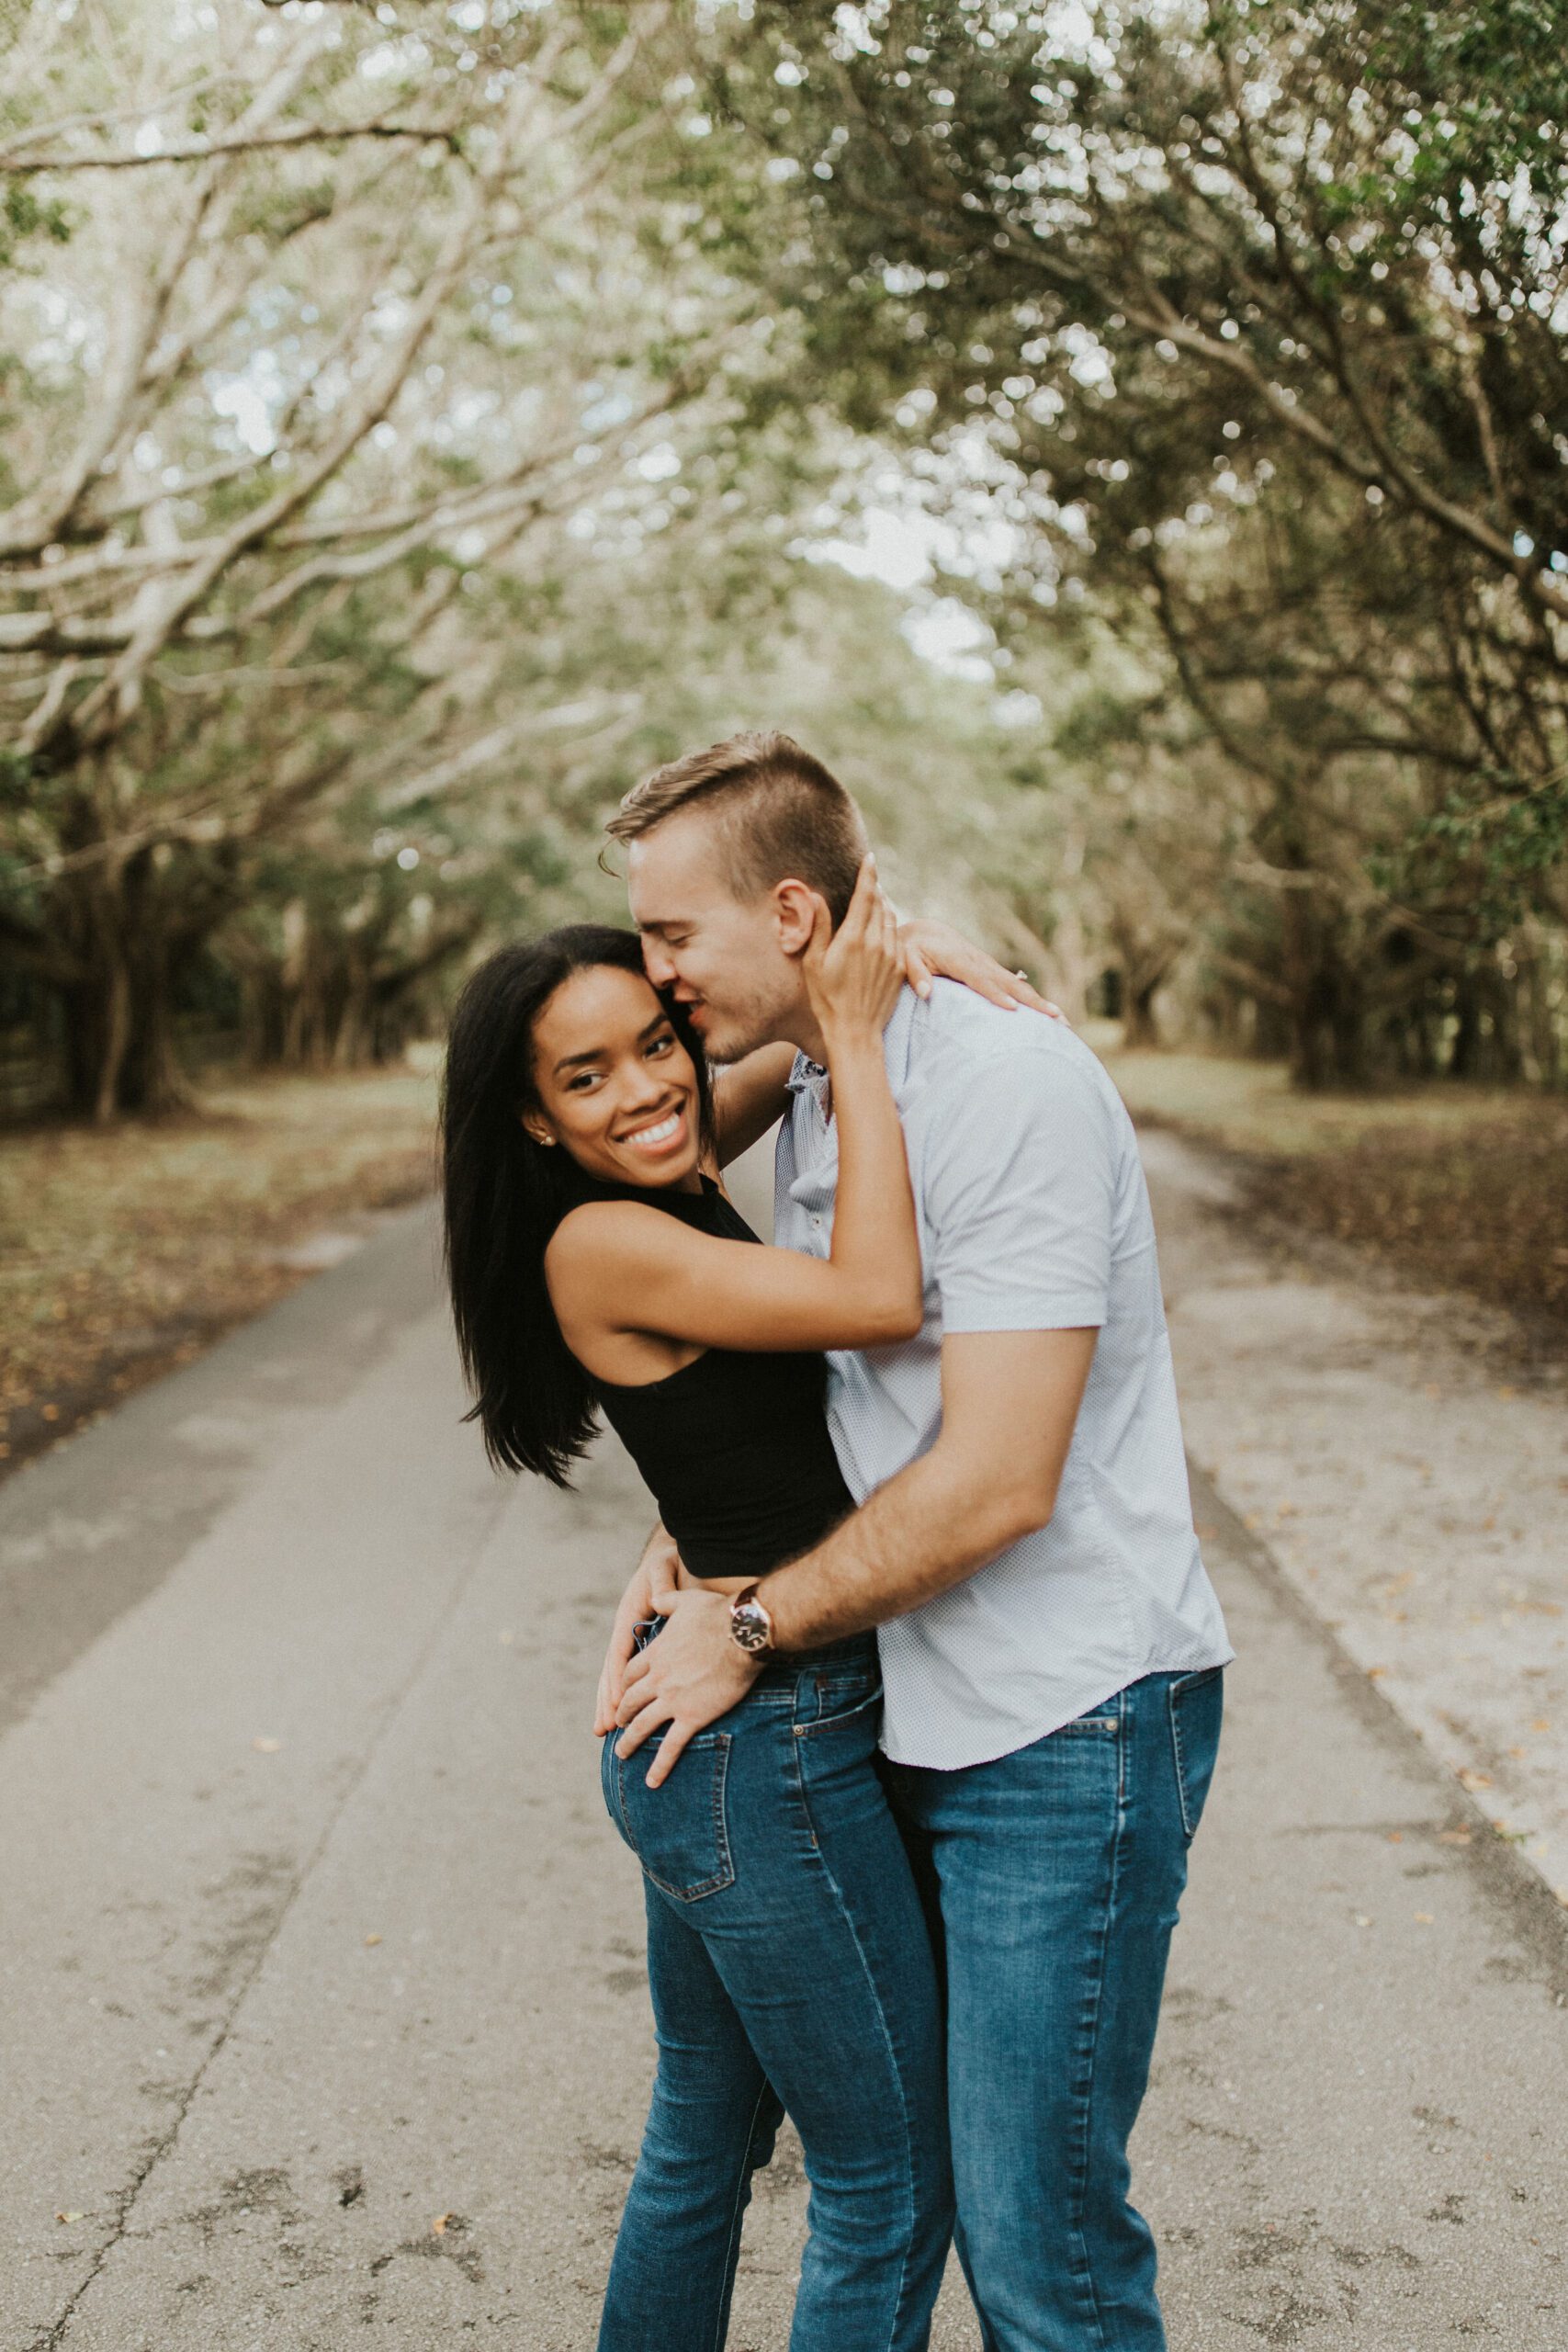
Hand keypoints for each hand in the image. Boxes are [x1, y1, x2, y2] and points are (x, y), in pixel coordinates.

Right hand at [594, 1526, 680, 1735]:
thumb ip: (661, 1584)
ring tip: (603, 1730)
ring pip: (615, 1676)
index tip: (616, 1704)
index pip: (619, 1654)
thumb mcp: (665, 1568)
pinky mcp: (640, 1645)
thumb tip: (658, 1601)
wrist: (670, 1560)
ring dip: (609, 1702)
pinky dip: (623, 1694)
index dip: (616, 1681)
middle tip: (604, 1728)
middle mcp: (624, 1632)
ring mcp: (630, 1640)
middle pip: (611, 1671)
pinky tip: (621, 1714)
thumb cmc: (668, 1564)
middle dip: (607, 1700)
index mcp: (627, 1616)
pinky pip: (629, 1673)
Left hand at [614, 1582, 759, 1786]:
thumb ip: (666, 1600)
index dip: (623, 1687)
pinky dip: (659, 1766)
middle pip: (630, 1702)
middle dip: (622, 1715)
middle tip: (617, 1725)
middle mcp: (657, 1679)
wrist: (741, 1634)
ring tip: (622, 1754)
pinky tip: (651, 1781)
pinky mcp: (691, 1717)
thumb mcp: (685, 1600)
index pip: (629, 1674)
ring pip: (641, 1726)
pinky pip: (670, 1747)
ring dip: (629, 1742)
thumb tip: (656, 1595)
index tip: (621, 1694)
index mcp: (656, 1653)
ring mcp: (672, 1700)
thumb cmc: (718, 1613)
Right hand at [800, 852, 903, 1046]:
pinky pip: (897, 938)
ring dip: (883, 907)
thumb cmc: (827, 999)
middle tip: (868, 881)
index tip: (870, 857)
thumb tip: (815, 896)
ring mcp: (891, 954)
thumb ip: (819, 927)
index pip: (864, 895)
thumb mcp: (814, 963)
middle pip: (879, 904)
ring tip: (873, 903)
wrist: (855, 1031)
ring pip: (891, 919)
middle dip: (874, 890)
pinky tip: (881, 931)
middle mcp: (876, 942)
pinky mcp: (900, 968)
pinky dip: (889, 928)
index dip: (868, 874)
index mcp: (853, 937)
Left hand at [897, 916, 1062, 1016]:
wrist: (925, 932)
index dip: (995, 994)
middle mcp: (979, 962)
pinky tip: (1048, 1015)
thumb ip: (915, 974)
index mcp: (958, 959)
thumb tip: (925, 992)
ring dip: (1041, 1003)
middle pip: (1010, 984)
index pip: (979, 979)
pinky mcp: (993, 971)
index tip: (1011, 1009)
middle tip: (1056, 1018)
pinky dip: (1033, 1000)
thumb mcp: (903, 958)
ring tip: (1063, 1022)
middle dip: (1033, 1002)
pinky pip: (1015, 987)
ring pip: (1019, 985)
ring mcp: (989, 966)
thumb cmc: (910, 948)